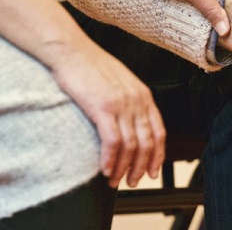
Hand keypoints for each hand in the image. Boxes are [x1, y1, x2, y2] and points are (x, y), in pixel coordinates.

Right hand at [46, 39, 165, 188]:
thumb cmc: (91, 66)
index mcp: (144, 96)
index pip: (159, 132)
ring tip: (115, 180)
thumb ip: (130, 102)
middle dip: (141, 167)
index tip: (152, 171)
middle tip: (132, 182)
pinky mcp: (102, 107)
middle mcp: (137, 101)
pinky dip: (110, 159)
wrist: (72, 51)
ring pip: (131, 145)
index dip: (157, 156)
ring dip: (123, 168)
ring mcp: (121, 104)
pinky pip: (112, 141)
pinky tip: (105, 169)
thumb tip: (131, 124)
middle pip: (147, 143)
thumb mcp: (121, 83)